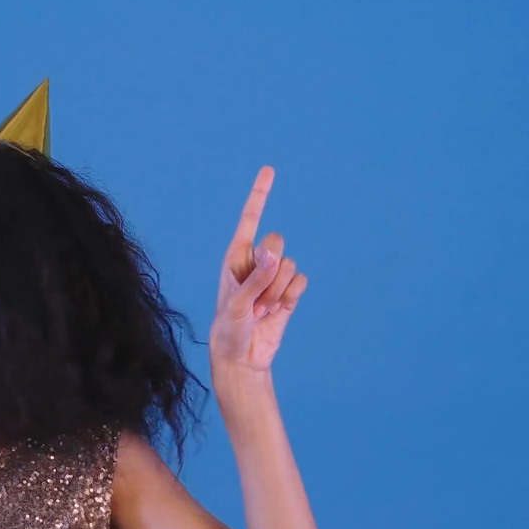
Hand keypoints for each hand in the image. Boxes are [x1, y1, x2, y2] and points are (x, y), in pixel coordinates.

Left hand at [209, 165, 308, 374]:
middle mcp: (256, 262)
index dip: (260, 194)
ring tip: (261, 310)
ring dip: (276, 292)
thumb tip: (275, 251)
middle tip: (254, 298)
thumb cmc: (229, 328)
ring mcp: (273, 277)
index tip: (269, 170)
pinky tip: (276, 312)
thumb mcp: (237, 303)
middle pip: (277, 243)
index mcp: (236, 256)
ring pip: (289, 266)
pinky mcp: (288, 293)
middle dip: (270, 270)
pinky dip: (290, 297)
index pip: (250, 219)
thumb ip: (257, 277)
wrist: (241, 358)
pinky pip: (300, 281)